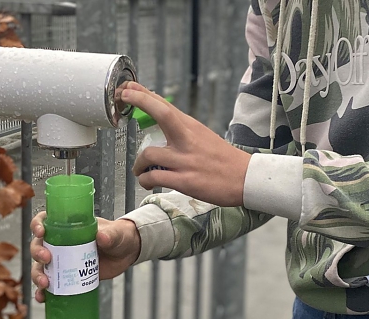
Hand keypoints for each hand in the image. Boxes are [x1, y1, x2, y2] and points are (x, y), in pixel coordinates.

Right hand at [29, 212, 140, 301]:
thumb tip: (102, 237)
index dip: (37, 225)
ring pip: (40, 267)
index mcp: (68, 226)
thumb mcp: (116, 233)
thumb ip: (110, 234)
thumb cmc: (118, 237)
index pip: (45, 221)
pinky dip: (43, 292)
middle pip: (39, 245)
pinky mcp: (67, 277)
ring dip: (37, 275)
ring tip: (45, 284)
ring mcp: (62, 261)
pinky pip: (50, 284)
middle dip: (37, 252)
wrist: (125, 255)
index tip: (41, 232)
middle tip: (47, 259)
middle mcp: (60, 242)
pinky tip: (42, 297)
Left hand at [120, 81, 250, 206]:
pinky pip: (154, 177)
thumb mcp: (203, 137)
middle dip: (139, 100)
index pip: (166, 105)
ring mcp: (186, 160)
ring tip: (139, 170)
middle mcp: (188, 140)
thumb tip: (161, 120)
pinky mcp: (185, 181)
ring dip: (138, 164)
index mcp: (192, 128)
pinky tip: (147, 181)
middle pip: (161, 113)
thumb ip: (182, 130)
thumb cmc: (224, 160)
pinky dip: (145, 179)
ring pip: (148, 154)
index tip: (128, 87)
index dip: (144, 94)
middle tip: (122, 98)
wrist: (246, 179)